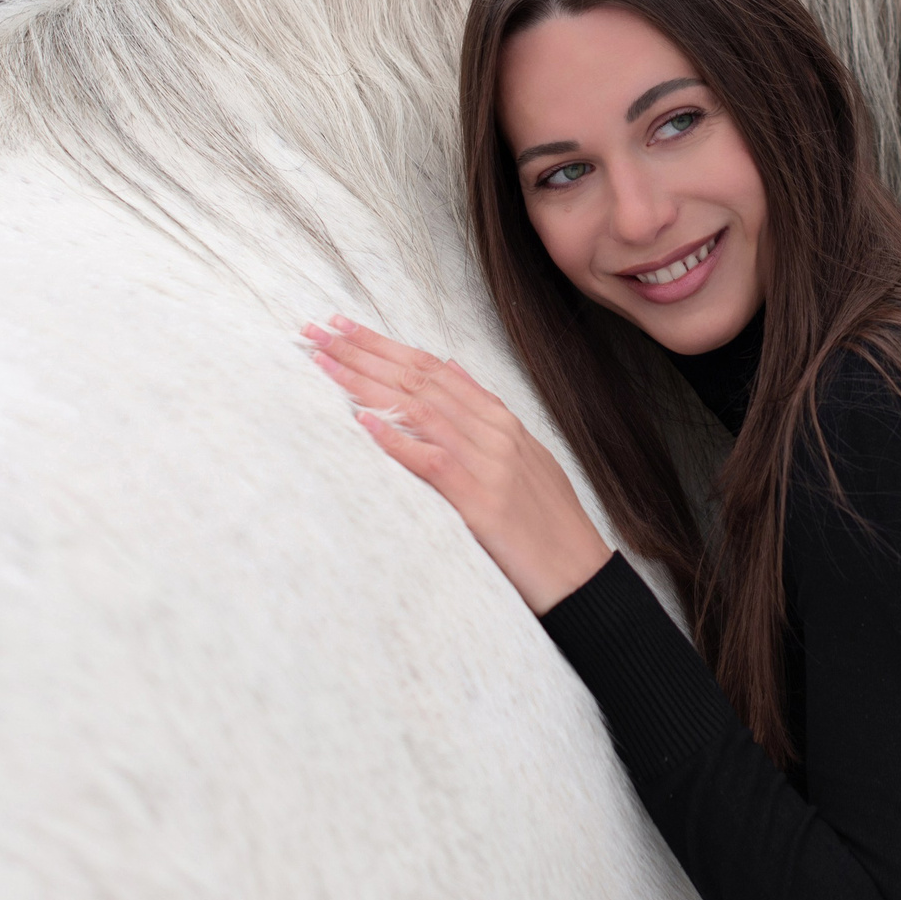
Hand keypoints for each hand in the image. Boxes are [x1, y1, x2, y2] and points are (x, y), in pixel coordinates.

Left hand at [302, 316, 609, 613]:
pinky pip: (432, 462)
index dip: (385, 344)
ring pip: (420, 410)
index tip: (344, 325)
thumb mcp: (523, 455)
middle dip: (364, 352)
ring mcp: (490, 465)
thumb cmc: (548, 523)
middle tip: (319, 330)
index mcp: (501, 421)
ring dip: (367, 384)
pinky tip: (363, 421)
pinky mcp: (482, 502)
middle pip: (419, 380)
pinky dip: (397, 439)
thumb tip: (452, 368)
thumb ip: (485, 411)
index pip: (432, 369)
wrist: (581, 574)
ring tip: (324, 363)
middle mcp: (495, 434)